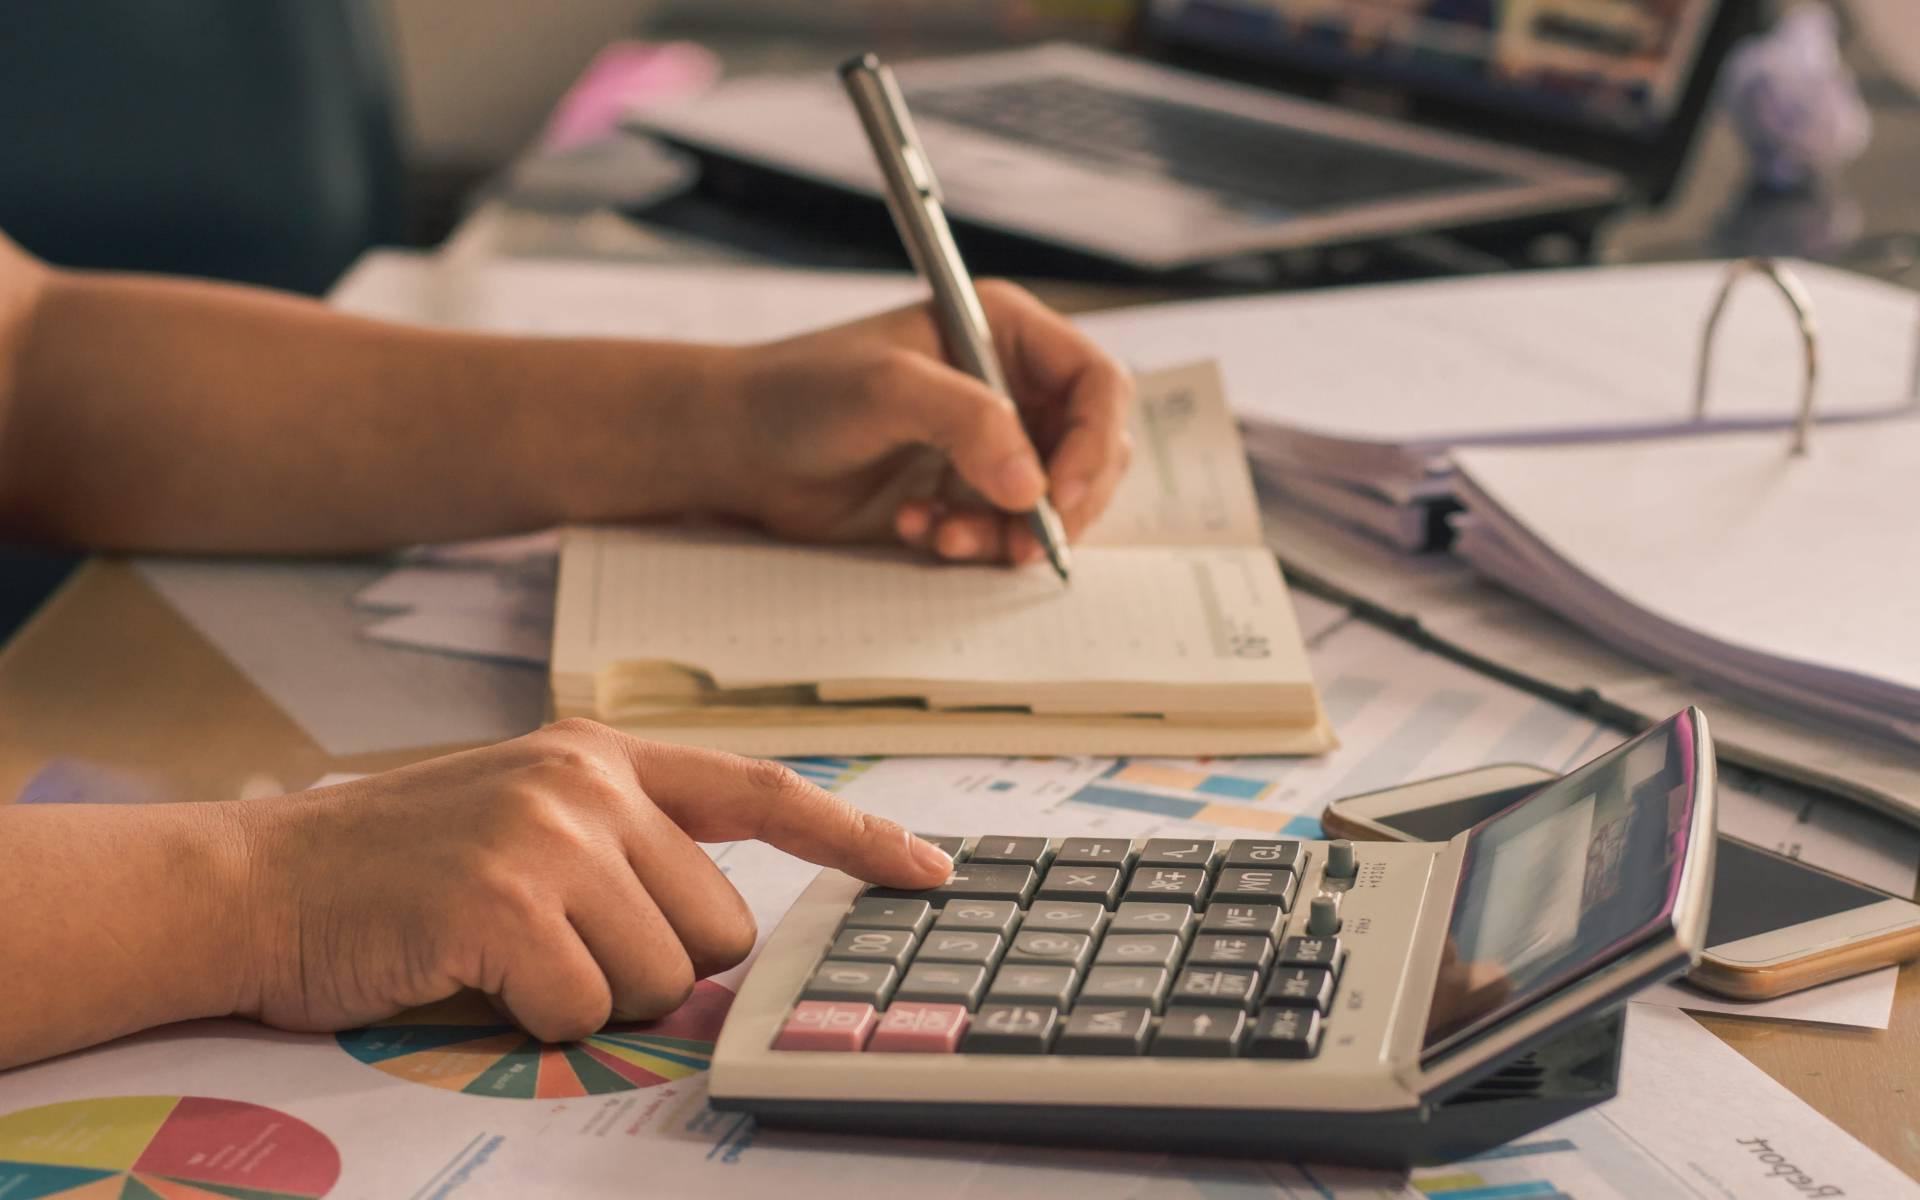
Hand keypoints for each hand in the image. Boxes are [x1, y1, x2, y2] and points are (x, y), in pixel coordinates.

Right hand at [235, 721, 952, 1041]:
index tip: (929, 872)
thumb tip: (720, 942)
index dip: (855, 838)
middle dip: (655, 966)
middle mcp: (587, 782)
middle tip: (554, 949)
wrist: (255, 883)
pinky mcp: (505, 900)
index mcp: (601, 757)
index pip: (763, 791)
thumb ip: (626, 852)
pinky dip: (536, 1023)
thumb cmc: (394, 872)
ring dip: (591, 997)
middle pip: (719, 926)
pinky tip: (473, 977)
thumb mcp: (523, 820)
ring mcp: (548, 835)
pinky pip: (584, 1010)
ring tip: (504, 957)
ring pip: (661, 975)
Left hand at [708, 280, 1132, 564]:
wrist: (735, 449)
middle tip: (1024, 543)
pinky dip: (974, 544)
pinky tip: (917, 531)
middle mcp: (1008, 384)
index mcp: (1004, 331)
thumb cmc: (799, 394)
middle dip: (1063, 503)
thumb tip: (1033, 484)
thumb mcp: (886, 390)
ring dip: (1011, 532)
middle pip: (1091, 450)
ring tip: (947, 538)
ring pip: (1052, 502)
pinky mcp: (962, 493)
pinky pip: (1006, 531)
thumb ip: (967, 421)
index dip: (1094, 443)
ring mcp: (988, 443)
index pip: (1096, 385)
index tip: (1059, 497)